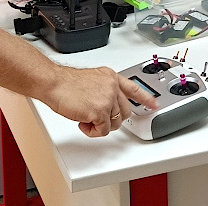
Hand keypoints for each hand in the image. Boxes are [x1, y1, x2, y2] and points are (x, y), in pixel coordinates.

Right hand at [41, 66, 157, 136]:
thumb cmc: (65, 83)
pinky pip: (103, 130)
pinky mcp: (100, 111)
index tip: (154, 104)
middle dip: (112, 119)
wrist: (53, 83)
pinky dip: (92, 131)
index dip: (145, 98)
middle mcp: (112, 86)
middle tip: (96, 118)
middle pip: (124, 112)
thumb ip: (103, 88)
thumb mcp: (91, 80)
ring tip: (85, 117)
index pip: (134, 88)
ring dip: (99, 125)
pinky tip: (82, 122)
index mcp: (111, 77)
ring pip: (114, 123)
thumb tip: (106, 102)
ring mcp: (107, 99)